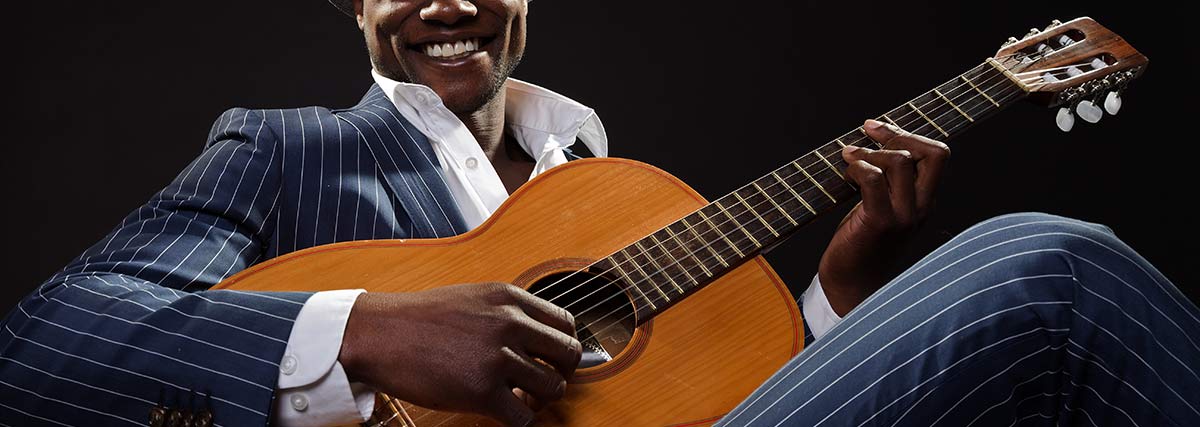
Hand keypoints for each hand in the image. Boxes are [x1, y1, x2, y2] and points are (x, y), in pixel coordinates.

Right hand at [338, 283, 582, 425]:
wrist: (378, 334)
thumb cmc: (418, 319)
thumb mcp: (473, 298)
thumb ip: (507, 313)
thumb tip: (536, 336)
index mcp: (509, 298)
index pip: (566, 323)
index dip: (563, 347)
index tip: (551, 360)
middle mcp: (510, 324)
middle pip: (569, 355)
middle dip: (561, 375)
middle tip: (540, 385)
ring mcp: (497, 358)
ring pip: (553, 387)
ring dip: (541, 401)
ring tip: (520, 401)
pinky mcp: (481, 391)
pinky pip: (524, 418)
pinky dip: (521, 422)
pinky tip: (504, 414)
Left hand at [818, 119, 950, 314]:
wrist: (852, 285)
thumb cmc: (861, 242)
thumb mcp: (881, 205)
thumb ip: (886, 180)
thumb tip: (873, 140)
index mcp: (925, 200)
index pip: (938, 154)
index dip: (908, 132)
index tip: (875, 128)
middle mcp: (921, 207)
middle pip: (932, 152)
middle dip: (896, 135)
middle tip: (865, 140)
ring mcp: (904, 216)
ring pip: (901, 162)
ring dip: (870, 152)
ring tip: (849, 160)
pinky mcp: (880, 224)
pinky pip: (874, 180)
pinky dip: (858, 168)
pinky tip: (846, 175)